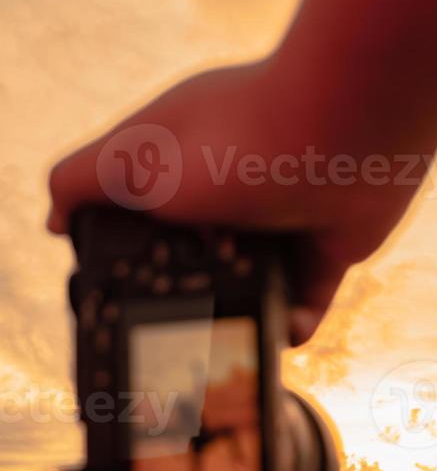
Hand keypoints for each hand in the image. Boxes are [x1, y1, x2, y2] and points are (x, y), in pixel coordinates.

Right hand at [46, 58, 412, 347]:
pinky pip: (308, 297)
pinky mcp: (328, 244)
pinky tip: (284, 328)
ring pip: (254, 283)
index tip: (124, 290)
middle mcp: (233, 188)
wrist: (348, 133)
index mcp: (183, 161)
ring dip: (242, 312)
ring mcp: (283, 218)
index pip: (144, 213)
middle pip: (200, 257)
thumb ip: (83, 180)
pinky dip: (295, 319)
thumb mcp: (135, 156)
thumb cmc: (237, 139)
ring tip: (233, 338)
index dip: (130, 251)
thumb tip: (53, 219)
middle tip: (179, 330)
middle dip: (189, 292)